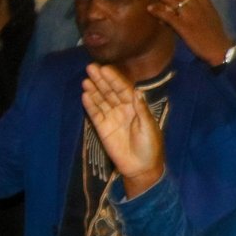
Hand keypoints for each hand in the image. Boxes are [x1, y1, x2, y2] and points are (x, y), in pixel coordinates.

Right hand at [81, 64, 163, 195]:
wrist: (141, 168)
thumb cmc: (150, 147)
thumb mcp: (149, 127)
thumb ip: (141, 110)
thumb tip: (136, 91)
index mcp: (136, 108)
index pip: (124, 89)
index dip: (115, 79)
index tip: (105, 68)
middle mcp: (123, 110)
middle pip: (110, 92)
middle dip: (101, 80)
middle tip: (91, 67)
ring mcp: (112, 118)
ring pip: (101, 100)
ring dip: (94, 89)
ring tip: (86, 79)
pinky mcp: (103, 128)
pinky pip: (95, 114)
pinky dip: (90, 105)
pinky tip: (85, 95)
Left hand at [145, 0, 233, 65]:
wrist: (220, 49)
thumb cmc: (214, 30)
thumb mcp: (211, 9)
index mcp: (202, 0)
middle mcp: (196, 5)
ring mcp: (190, 16)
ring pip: (172, 0)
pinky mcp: (185, 27)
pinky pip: (169, 16)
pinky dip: (159, 11)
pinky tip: (150, 8)